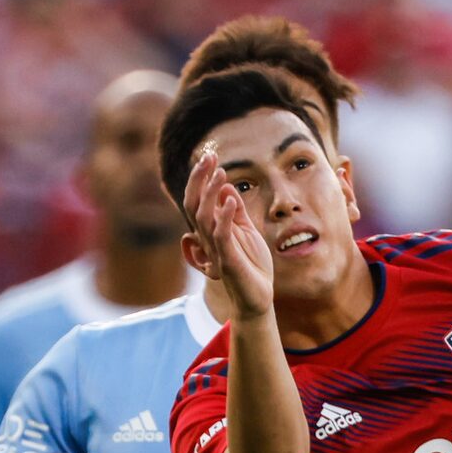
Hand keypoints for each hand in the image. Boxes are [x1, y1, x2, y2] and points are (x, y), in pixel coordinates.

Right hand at [182, 144, 275, 319]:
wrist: (258, 296)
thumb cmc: (251, 265)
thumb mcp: (246, 231)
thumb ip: (237, 211)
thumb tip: (229, 187)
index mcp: (211, 229)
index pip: (198, 198)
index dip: (201, 177)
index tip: (210, 156)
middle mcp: (207, 237)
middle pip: (194, 203)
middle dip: (199, 179)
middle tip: (209, 156)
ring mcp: (215, 248)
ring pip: (203, 216)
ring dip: (211, 193)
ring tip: (222, 173)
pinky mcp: (227, 260)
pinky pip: (221, 235)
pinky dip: (225, 216)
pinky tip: (232, 199)